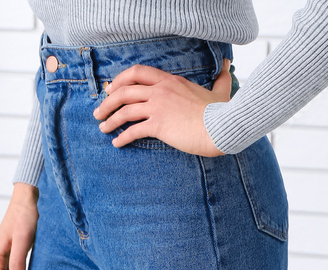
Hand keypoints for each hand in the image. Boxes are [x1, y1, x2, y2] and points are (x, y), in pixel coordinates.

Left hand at [92, 57, 231, 155]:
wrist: (221, 127)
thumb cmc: (221, 112)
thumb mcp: (220, 91)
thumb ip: (221, 79)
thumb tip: (228, 68)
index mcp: (170, 81)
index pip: (137, 73)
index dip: (120, 80)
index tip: (111, 89)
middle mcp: (160, 91)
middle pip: (124, 91)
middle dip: (108, 101)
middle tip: (99, 111)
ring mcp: (158, 107)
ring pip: (125, 110)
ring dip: (110, 119)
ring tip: (102, 128)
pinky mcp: (159, 125)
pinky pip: (134, 130)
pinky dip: (122, 137)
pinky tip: (117, 143)